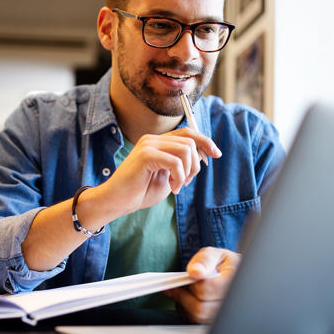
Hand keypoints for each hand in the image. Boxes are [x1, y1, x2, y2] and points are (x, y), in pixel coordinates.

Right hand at [96, 128, 221, 215]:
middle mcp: (153, 139)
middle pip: (190, 141)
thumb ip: (181, 164)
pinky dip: (178, 177)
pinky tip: (172, 188)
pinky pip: (175, 162)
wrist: (117, 201)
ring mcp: (148, 145)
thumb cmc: (139, 191)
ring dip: (187, 172)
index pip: (188, 133)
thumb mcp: (167, 176)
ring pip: (185, 150)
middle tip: (185, 182)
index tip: (216, 155)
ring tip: (177, 186)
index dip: (205, 141)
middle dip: (195, 165)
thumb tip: (202, 155)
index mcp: (157, 142)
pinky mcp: (145, 155)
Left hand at [164, 247, 240, 323]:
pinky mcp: (216, 322)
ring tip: (184, 291)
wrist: (233, 274)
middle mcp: (232, 303)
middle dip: (184, 296)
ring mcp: (226, 315)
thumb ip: (204, 260)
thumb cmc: (222, 264)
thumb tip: (194, 271)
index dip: (191, 283)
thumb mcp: (214, 254)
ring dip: (184, 304)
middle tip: (177, 285)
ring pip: (197, 317)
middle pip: (200, 308)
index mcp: (233, 283)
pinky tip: (188, 299)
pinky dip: (187, 311)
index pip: (206, 290)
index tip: (183, 278)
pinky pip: (196, 322)